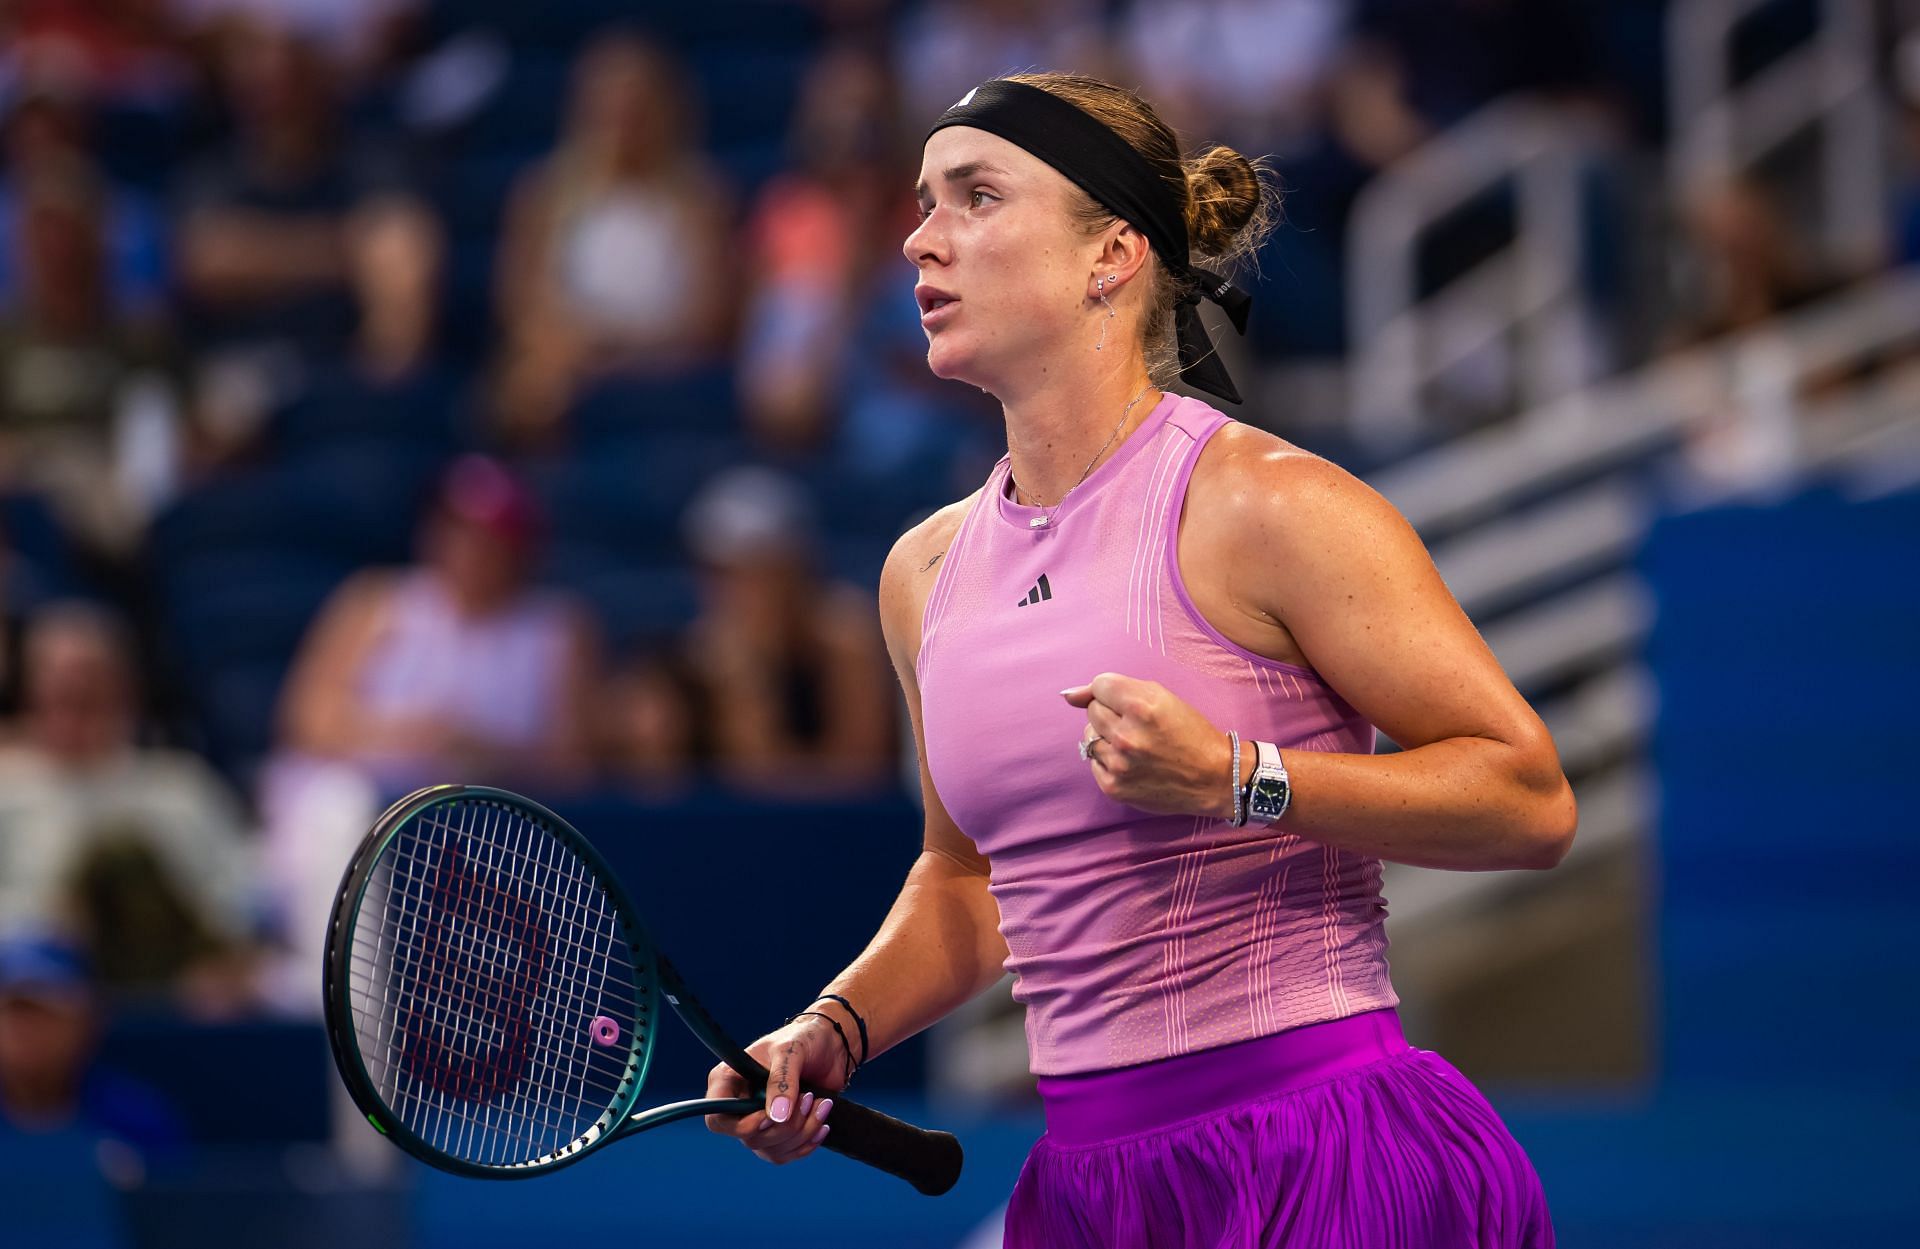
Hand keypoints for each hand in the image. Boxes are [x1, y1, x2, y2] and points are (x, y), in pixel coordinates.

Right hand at [702, 1015, 845, 1164]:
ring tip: (821, 1105)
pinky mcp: (780, 1131)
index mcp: (729, 1080)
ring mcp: (760, 1120)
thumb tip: (777, 1117)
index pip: (717, 1119)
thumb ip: (781, 1082)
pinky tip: (822, 1125)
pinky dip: (806, 1144)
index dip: (741, 1126)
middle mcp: (740, 1104)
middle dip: (785, 1126)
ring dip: (801, 1133)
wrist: (831, 1045)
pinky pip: (786, 1154)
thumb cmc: (803, 1038)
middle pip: (750, 1139)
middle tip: (809, 1098)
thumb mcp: (789, 1051)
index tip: (770, 1115)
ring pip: (770, 1150)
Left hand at [1062, 673, 1236, 818]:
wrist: (1214, 777)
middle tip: (1137, 725)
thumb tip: (1068, 695)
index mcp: (1142, 707)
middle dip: (1110, 713)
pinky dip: (1108, 760)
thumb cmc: (1189, 733)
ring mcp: (1119, 765)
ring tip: (1134, 745)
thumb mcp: (1161, 697)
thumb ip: (1114, 688)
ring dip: (1106, 737)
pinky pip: (1093, 762)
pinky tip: (1132, 763)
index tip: (1130, 703)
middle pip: (1092, 710)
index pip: (1099, 685)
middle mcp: (1127, 736)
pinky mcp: (1114, 788)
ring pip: (1088, 736)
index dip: (1115, 692)